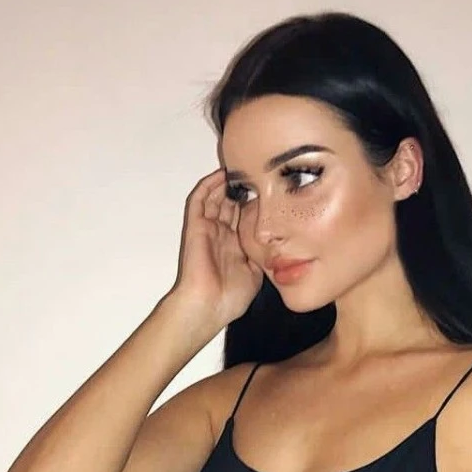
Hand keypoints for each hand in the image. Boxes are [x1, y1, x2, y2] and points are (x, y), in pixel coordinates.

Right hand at [168, 168, 263, 330]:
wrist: (208, 305)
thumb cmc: (229, 297)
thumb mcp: (255, 274)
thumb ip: (262, 255)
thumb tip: (275, 242)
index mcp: (234, 247)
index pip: (244, 218)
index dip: (255, 204)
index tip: (271, 190)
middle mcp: (221, 236)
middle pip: (230, 204)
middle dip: (243, 189)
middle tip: (257, 171)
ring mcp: (208, 230)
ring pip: (215, 198)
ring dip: (226, 183)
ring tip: (240, 166)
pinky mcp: (196, 226)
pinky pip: (199, 200)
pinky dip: (208, 186)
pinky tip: (221, 174)